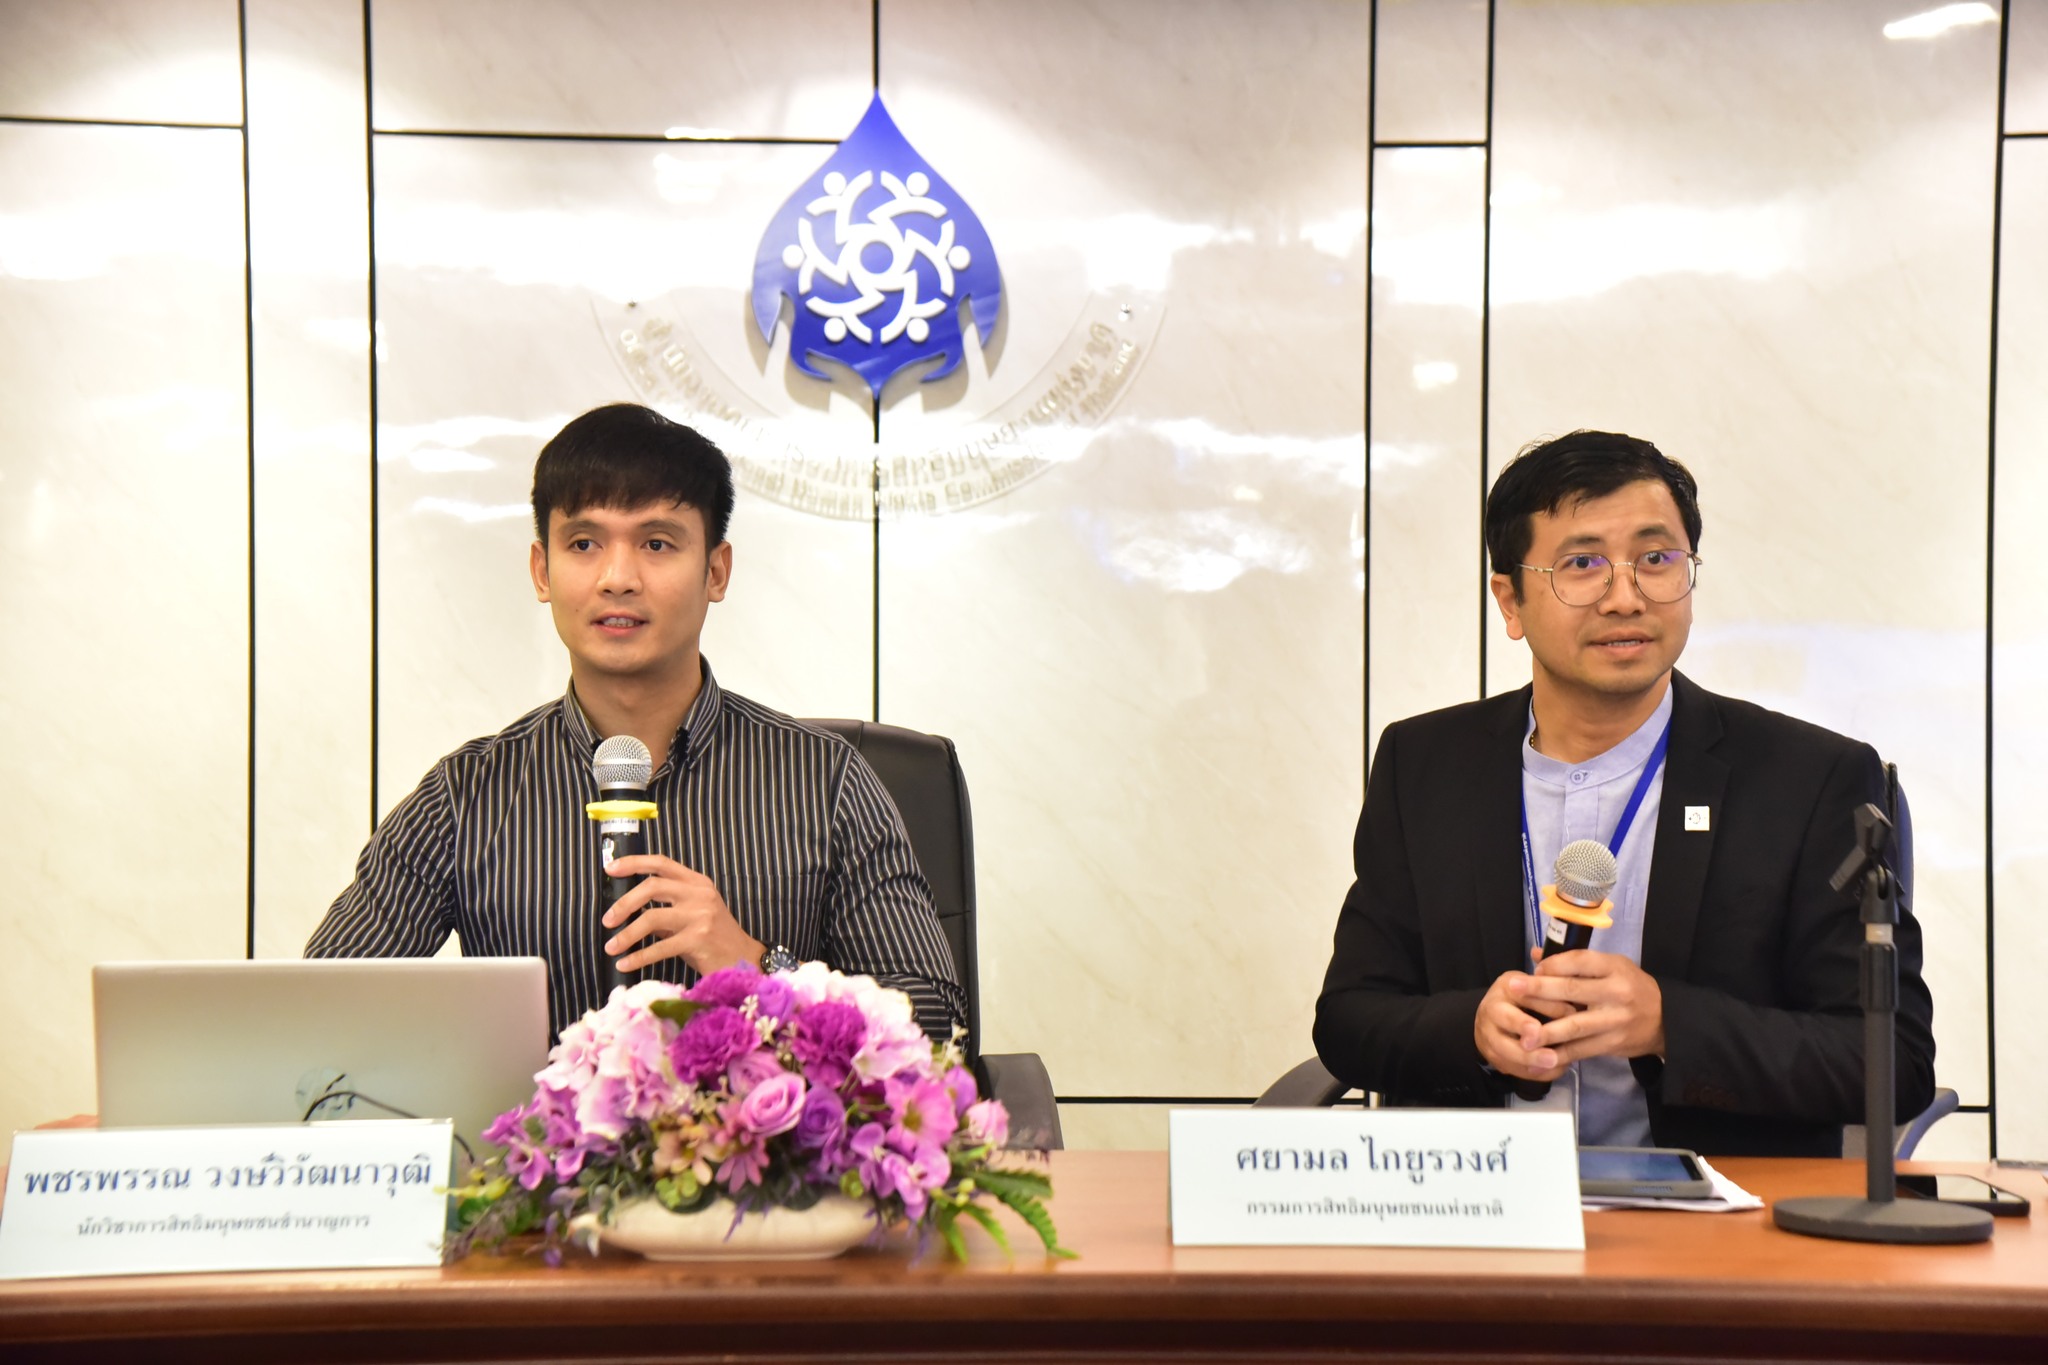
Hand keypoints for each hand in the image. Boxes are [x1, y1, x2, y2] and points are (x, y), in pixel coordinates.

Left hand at [601, 854, 763, 974]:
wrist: (744, 960)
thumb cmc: (713, 939)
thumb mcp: (691, 916)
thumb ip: (665, 909)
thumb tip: (629, 910)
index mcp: (697, 882)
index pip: (661, 863)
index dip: (634, 862)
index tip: (611, 868)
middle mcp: (700, 894)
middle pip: (652, 886)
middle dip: (624, 903)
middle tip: (607, 920)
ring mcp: (700, 916)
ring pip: (652, 917)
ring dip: (626, 934)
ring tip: (611, 947)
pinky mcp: (699, 939)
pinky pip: (660, 947)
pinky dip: (638, 957)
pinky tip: (625, 964)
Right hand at [1473, 953, 1576, 1080]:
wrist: (1492, 1015)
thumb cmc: (1525, 995)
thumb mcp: (1536, 982)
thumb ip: (1553, 982)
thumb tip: (1576, 978)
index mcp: (1507, 986)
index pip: (1527, 993)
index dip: (1550, 1005)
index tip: (1572, 1014)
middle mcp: (1492, 1008)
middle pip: (1507, 1022)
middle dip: (1530, 1037)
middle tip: (1553, 1053)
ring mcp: (1487, 1034)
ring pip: (1505, 1050)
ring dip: (1531, 1061)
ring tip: (1555, 1065)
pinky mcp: (1491, 1055)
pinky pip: (1510, 1067)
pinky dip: (1533, 1072)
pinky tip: (1554, 1070)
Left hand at [1512, 949, 1665, 1065]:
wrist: (1665, 1020)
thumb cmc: (1630, 987)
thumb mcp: (1611, 966)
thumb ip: (1575, 962)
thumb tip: (1536, 954)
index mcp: (1614, 968)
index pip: (1579, 961)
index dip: (1553, 965)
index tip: (1533, 969)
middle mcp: (1616, 992)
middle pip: (1572, 990)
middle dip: (1539, 990)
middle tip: (1511, 989)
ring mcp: (1615, 1020)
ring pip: (1575, 1025)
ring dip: (1547, 1031)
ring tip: (1524, 1035)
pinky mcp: (1613, 1044)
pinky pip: (1582, 1049)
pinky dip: (1561, 1053)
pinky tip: (1541, 1054)